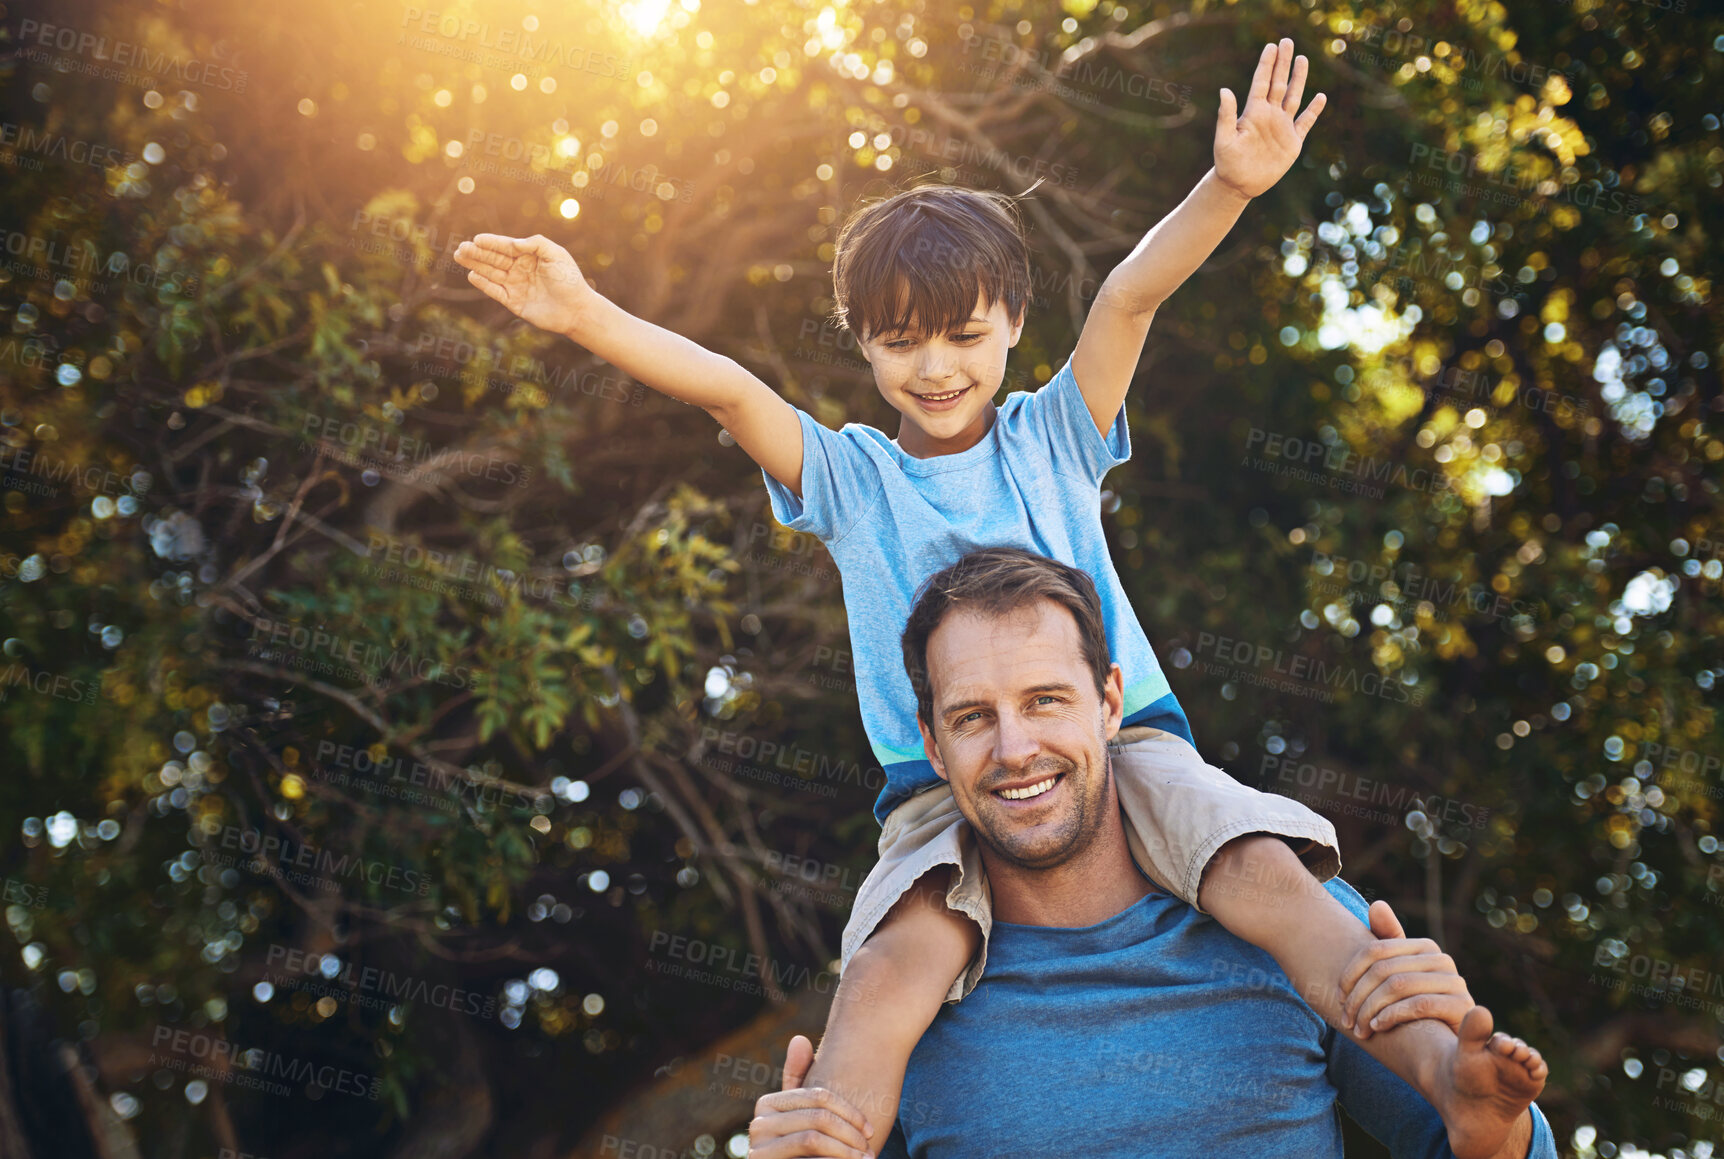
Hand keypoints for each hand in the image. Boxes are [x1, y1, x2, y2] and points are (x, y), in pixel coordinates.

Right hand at [453, 233, 592, 334]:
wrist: (577, 309)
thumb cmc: (569, 280)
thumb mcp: (556, 255)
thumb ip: (536, 244)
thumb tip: (513, 243)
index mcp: (530, 256)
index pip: (506, 247)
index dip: (491, 243)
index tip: (477, 239)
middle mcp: (520, 270)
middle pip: (494, 259)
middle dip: (477, 253)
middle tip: (461, 248)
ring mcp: (516, 286)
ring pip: (491, 273)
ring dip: (476, 265)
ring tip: (460, 256)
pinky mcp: (514, 302)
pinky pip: (495, 292)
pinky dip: (484, 284)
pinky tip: (472, 276)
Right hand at [747, 1034, 875, 1158]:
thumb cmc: (800, 1152)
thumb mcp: (802, 1119)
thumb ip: (800, 1082)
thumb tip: (799, 1038)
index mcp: (768, 1105)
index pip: (819, 1096)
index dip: (850, 1111)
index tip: (870, 1129)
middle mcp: (757, 1124)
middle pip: (818, 1117)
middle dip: (850, 1134)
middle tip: (870, 1149)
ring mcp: (758, 1148)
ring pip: (814, 1138)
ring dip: (846, 1152)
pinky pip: (810, 1158)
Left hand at [1214, 38, 1326, 199]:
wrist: (1239, 185)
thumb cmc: (1227, 163)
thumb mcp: (1224, 139)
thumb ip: (1226, 116)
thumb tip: (1224, 90)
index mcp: (1253, 112)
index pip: (1261, 82)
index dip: (1266, 64)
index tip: (1271, 46)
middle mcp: (1269, 115)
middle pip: (1279, 83)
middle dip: (1283, 63)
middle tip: (1287, 41)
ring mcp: (1281, 127)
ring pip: (1293, 97)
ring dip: (1298, 79)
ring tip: (1302, 59)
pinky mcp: (1292, 142)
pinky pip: (1305, 122)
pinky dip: (1313, 110)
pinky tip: (1320, 97)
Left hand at [1339, 900, 1473, 1039]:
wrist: (1450, 1038)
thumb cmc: (1418, 1002)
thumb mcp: (1401, 972)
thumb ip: (1387, 940)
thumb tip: (1377, 905)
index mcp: (1425, 946)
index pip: (1375, 950)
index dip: (1350, 973)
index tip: (1338, 996)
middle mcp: (1442, 959)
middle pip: (1384, 970)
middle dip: (1358, 997)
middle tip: (1345, 1020)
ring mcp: (1455, 981)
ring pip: (1398, 986)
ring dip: (1371, 1010)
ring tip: (1359, 1028)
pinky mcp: (1461, 1005)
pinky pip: (1418, 1005)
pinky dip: (1393, 1015)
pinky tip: (1378, 1026)